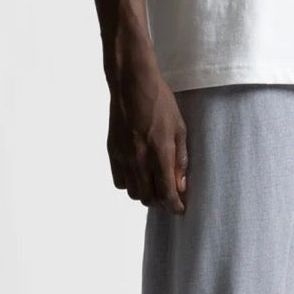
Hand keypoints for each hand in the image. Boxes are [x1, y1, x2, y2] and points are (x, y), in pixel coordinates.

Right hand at [107, 64, 188, 213]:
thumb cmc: (160, 102)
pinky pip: (119, 181)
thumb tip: (181, 185)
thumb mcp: (180, 128)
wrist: (131, 84)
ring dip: (145, 193)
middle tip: (169, 196)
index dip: (174, 206)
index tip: (180, 209)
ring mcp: (123, 157)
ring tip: (154, 184)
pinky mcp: (112, 152)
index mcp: (159, 153)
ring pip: (132, 192)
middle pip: (148, 198)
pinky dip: (129, 183)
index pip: (166, 193)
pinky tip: (138, 174)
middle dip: (161, 202)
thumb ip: (180, 159)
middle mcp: (139, 159)